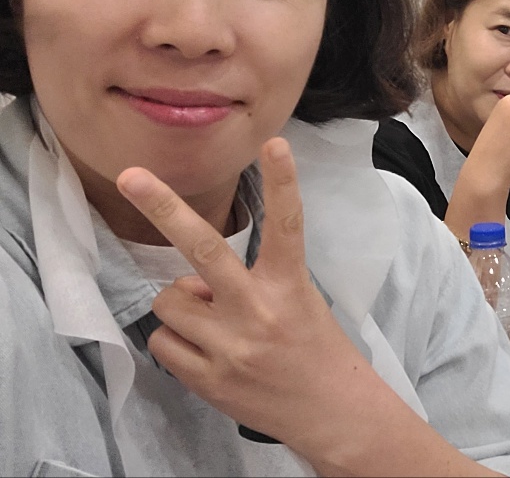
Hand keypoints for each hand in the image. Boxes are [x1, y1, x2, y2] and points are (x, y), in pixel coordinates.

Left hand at [117, 139, 391, 457]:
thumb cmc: (314, 348)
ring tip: (216, 327)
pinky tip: (209, 354)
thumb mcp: (297, 304)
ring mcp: (229, 345)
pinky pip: (163, 342)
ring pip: (170, 301)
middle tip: (131, 176)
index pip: (287, 226)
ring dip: (183, 308)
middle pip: (203, 249)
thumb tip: (188, 284)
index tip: (275, 144)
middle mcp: (258, 310)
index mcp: (289, 286)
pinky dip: (178, 343)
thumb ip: (244, 286)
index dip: (282, 183)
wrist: (332, 412)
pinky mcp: (207, 377)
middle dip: (163, 208)